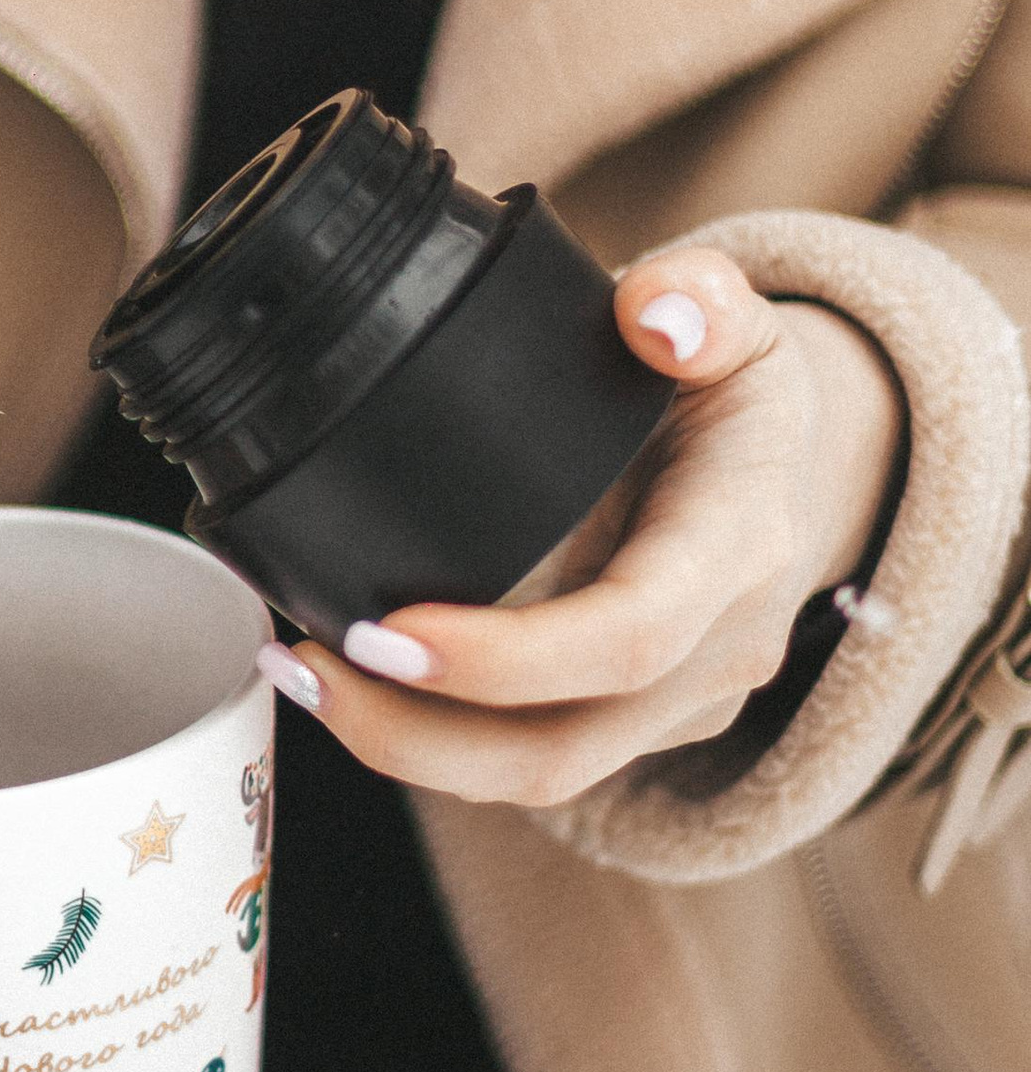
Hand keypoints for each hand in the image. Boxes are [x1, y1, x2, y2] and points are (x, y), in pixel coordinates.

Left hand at [257, 249, 906, 809]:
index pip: (630, 636)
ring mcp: (678, 704)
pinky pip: (528, 760)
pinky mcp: (632, 725)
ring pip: (536, 775)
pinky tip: (342, 683)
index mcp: (739, 546)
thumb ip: (706, 297)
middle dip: (417, 728)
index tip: (389, 629)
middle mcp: (718, 649)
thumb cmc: (728, 385)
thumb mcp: (739, 323)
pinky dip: (428, 737)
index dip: (508, 657)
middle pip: (563, 745)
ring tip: (295, 674)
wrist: (776, 462)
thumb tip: (659, 314)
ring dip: (404, 747)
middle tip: (301, 661)